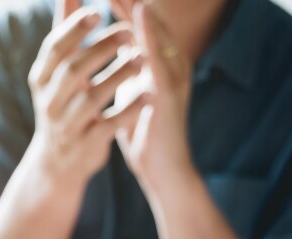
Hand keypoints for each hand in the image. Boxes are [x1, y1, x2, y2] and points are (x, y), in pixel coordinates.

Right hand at [27, 0, 148, 186]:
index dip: (74, 29)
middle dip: (101, 49)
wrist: (58, 163)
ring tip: (142, 59)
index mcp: (40, 80)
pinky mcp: (85, 145)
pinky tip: (147, 95)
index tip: (98, 12)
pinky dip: (128, 110)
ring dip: (118, 76)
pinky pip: (108, 125)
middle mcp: (49, 102)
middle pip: (72, 70)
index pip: (54, 48)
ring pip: (91, 98)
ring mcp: (66, 126)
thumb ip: (64, 33)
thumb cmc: (62, 106)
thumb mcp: (56, 72)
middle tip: (128, 33)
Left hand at [110, 0, 195, 193]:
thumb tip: (117, 40)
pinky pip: (160, 58)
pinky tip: (139, 18)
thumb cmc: (144, 130)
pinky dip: (150, 37)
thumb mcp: (130, 88)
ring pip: (159, 32)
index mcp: (158, 62)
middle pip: (152, 19)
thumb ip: (128, 64)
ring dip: (142, 6)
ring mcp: (173, 77)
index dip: (123, 2)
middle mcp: (170, 63)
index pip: (140, 23)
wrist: (160, 168)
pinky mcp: (171, 93)